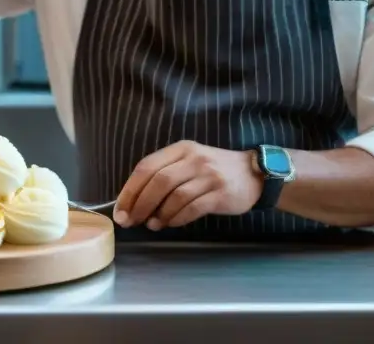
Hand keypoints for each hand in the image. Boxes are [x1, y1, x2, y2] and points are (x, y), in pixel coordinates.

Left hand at [114, 141, 263, 230]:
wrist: (253, 174)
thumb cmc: (213, 170)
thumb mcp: (188, 162)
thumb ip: (164, 174)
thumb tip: (134, 201)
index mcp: (180, 149)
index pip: (146, 166)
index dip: (130, 190)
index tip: (120, 209)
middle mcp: (193, 159)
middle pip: (158, 181)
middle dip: (139, 204)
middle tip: (130, 221)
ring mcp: (208, 175)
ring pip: (174, 196)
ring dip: (158, 214)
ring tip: (151, 224)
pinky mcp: (220, 193)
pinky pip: (192, 208)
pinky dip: (177, 218)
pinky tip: (170, 223)